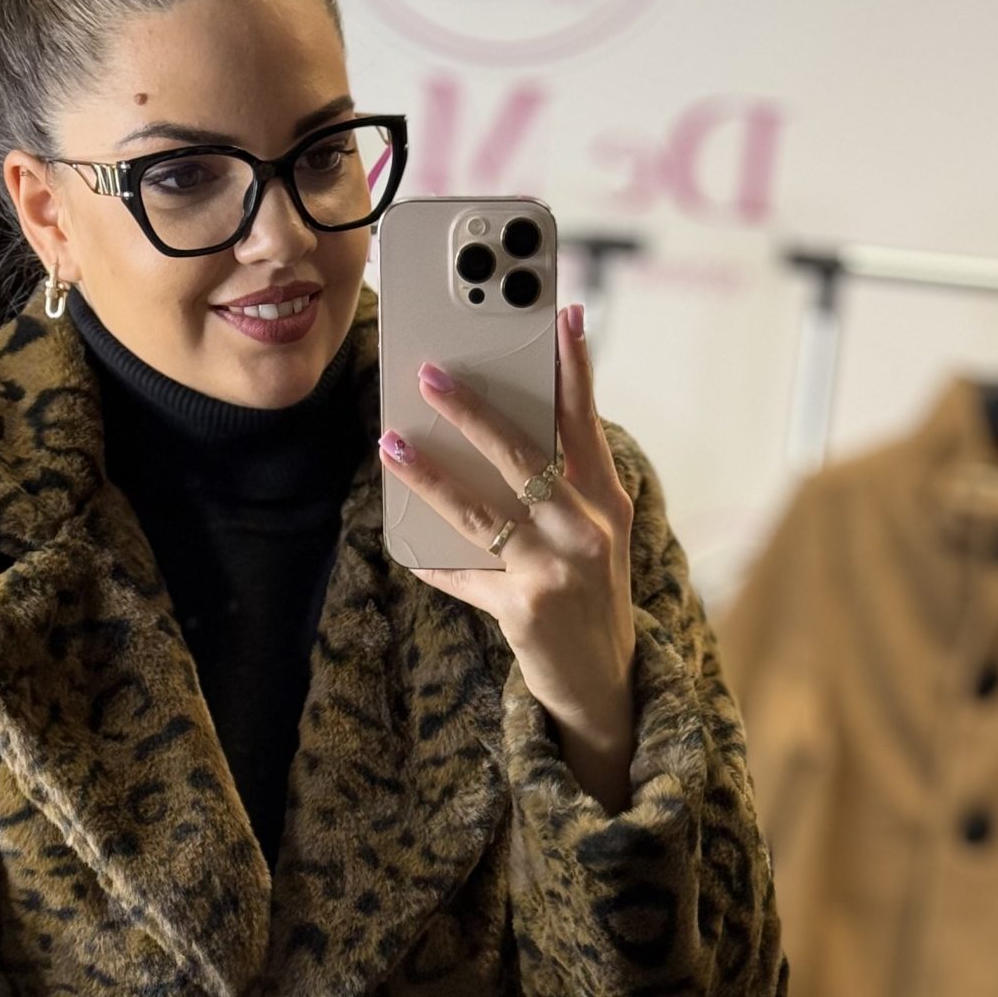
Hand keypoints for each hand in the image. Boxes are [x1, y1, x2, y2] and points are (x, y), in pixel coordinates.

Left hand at [378, 302, 638, 787]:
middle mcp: (587, 530)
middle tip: (430, 372)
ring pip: (482, 511)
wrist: (604, 683)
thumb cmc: (588, 593)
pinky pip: (465, 577)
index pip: (586, 421)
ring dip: (430, 474)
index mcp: (606, 501)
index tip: (562, 313)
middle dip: (475, 411)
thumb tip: (495, 435)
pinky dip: (435, 563)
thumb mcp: (590, 534)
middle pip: (525, 456)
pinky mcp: (525, 610)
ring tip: (392, 442)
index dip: (574, 367)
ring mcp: (557, 571)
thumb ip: (559, 485)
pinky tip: (406, 545)